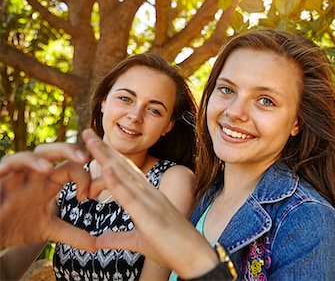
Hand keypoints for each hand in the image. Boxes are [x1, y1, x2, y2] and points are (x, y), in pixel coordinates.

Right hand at [0, 143, 95, 250]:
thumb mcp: (48, 230)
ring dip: (36, 160)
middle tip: (84, 158)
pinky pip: (1, 169)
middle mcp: (33, 175)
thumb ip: (73, 234)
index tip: (86, 198)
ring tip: (48, 169)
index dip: (84, 177)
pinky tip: (7, 171)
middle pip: (51, 151)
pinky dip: (5, 167)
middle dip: (67, 149)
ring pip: (25, 157)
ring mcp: (13, 177)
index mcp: (49, 182)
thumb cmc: (17, 225)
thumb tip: (97, 245)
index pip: (71, 167)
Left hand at [82, 129, 218, 278]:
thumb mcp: (138, 242)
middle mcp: (148, 193)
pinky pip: (130, 196)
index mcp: (147, 197)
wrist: (194, 257)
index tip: (94, 146)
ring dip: (106, 156)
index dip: (108, 158)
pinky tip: (105, 167)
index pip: (124, 173)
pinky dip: (116, 181)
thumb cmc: (171, 248)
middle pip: (121, 167)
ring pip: (124, 175)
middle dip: (103, 149)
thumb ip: (117, 239)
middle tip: (86, 132)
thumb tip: (97, 242)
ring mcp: (150, 201)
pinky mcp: (149, 215)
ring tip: (91, 140)